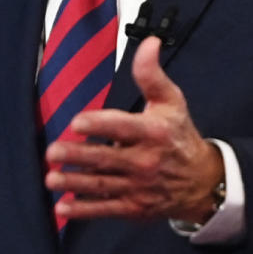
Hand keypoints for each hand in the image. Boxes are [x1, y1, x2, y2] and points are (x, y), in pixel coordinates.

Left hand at [45, 37, 223, 223]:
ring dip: (74, 182)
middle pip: (106, 158)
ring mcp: (138, 187)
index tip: (77, 122)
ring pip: (101, 184)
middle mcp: (145, 161)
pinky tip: (63, 208)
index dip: (100, 124)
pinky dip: (84, 210)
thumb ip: (152, 74)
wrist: (201, 182)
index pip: (123, 128)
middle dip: (78, 156)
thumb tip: (149, 42)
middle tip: (53, 151)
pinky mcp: (133, 206)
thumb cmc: (179, 136)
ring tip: (51, 178)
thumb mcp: (171, 101)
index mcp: (153, 133)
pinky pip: (105, 209)